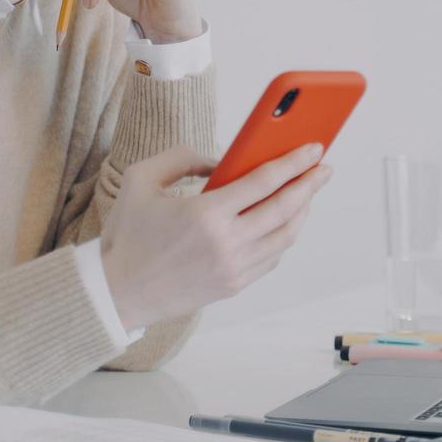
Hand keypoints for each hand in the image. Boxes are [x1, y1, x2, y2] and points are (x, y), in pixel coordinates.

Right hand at [98, 143, 333, 329]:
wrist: (117, 292)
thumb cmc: (127, 235)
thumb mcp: (142, 179)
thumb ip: (182, 158)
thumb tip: (221, 161)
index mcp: (205, 214)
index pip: (264, 182)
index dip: (294, 162)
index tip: (314, 148)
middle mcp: (226, 243)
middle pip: (284, 208)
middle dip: (310, 184)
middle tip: (324, 167)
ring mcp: (233, 268)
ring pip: (284, 236)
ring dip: (302, 211)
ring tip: (307, 192)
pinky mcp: (233, 285)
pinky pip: (272, 257)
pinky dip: (284, 236)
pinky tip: (284, 221)